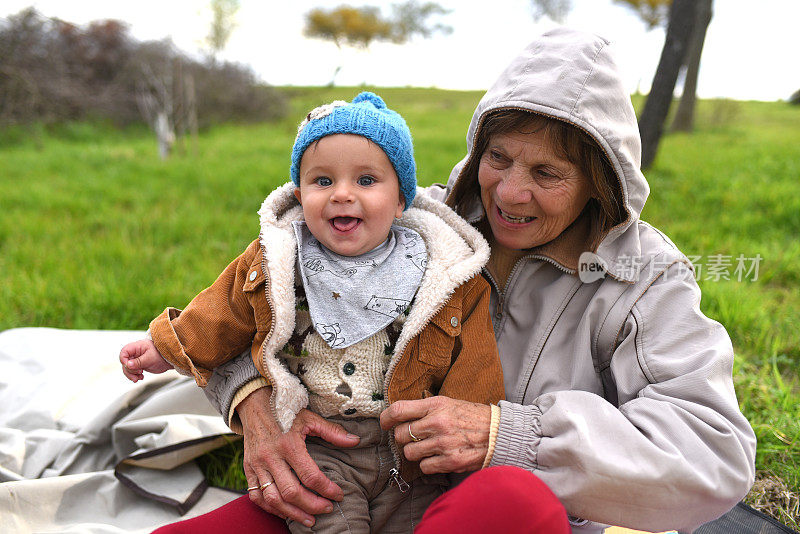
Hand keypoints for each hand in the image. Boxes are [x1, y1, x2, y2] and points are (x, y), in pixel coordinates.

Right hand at [119, 339, 172, 381]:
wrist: (169, 359)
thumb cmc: (162, 355)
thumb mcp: (150, 358)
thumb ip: (138, 362)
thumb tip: (128, 365)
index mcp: (137, 347)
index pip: (124, 352)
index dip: (124, 360)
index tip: (129, 366)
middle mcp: (135, 352)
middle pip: (125, 362)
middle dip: (129, 370)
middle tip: (139, 372)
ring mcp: (137, 359)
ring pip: (128, 368)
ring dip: (131, 374)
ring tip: (139, 377)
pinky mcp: (139, 365)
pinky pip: (133, 371)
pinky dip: (135, 375)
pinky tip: (141, 377)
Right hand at [237, 387, 360, 526]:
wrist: (255, 403)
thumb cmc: (285, 411)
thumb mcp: (309, 418)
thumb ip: (332, 431)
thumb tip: (355, 440)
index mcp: (289, 444)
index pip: (310, 475)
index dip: (326, 489)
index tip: (338, 494)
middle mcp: (271, 457)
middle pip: (291, 492)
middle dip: (312, 506)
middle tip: (327, 509)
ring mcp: (257, 465)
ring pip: (273, 499)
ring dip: (292, 513)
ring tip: (310, 520)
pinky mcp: (248, 470)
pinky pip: (256, 496)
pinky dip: (271, 508)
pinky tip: (286, 512)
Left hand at [380, 396, 491, 473]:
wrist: (498, 433)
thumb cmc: (471, 417)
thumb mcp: (448, 403)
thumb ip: (425, 408)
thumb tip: (399, 415)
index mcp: (436, 405)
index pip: (399, 410)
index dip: (385, 418)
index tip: (385, 423)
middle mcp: (437, 423)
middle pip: (400, 435)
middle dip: (403, 438)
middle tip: (413, 438)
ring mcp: (443, 443)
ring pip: (409, 453)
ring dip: (415, 453)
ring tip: (427, 448)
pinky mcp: (450, 462)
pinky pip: (424, 467)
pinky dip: (428, 464)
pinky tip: (438, 457)